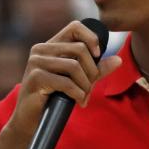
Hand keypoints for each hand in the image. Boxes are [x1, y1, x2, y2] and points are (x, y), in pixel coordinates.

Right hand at [4, 20, 121, 141]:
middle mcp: (40, 50)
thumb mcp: (77, 81)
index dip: (91, 38)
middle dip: (92, 71)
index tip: (98, 56)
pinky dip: (78, 94)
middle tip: (90, 88)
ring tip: (84, 97)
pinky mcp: (35, 78)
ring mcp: (36, 63)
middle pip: (79, 49)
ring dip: (85, 85)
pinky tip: (78, 102)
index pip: (75, 27)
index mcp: (50, 46)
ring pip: (74, 66)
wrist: (30, 121)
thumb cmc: (53, 100)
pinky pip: (66, 82)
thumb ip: (96, 70)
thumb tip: (118, 60)